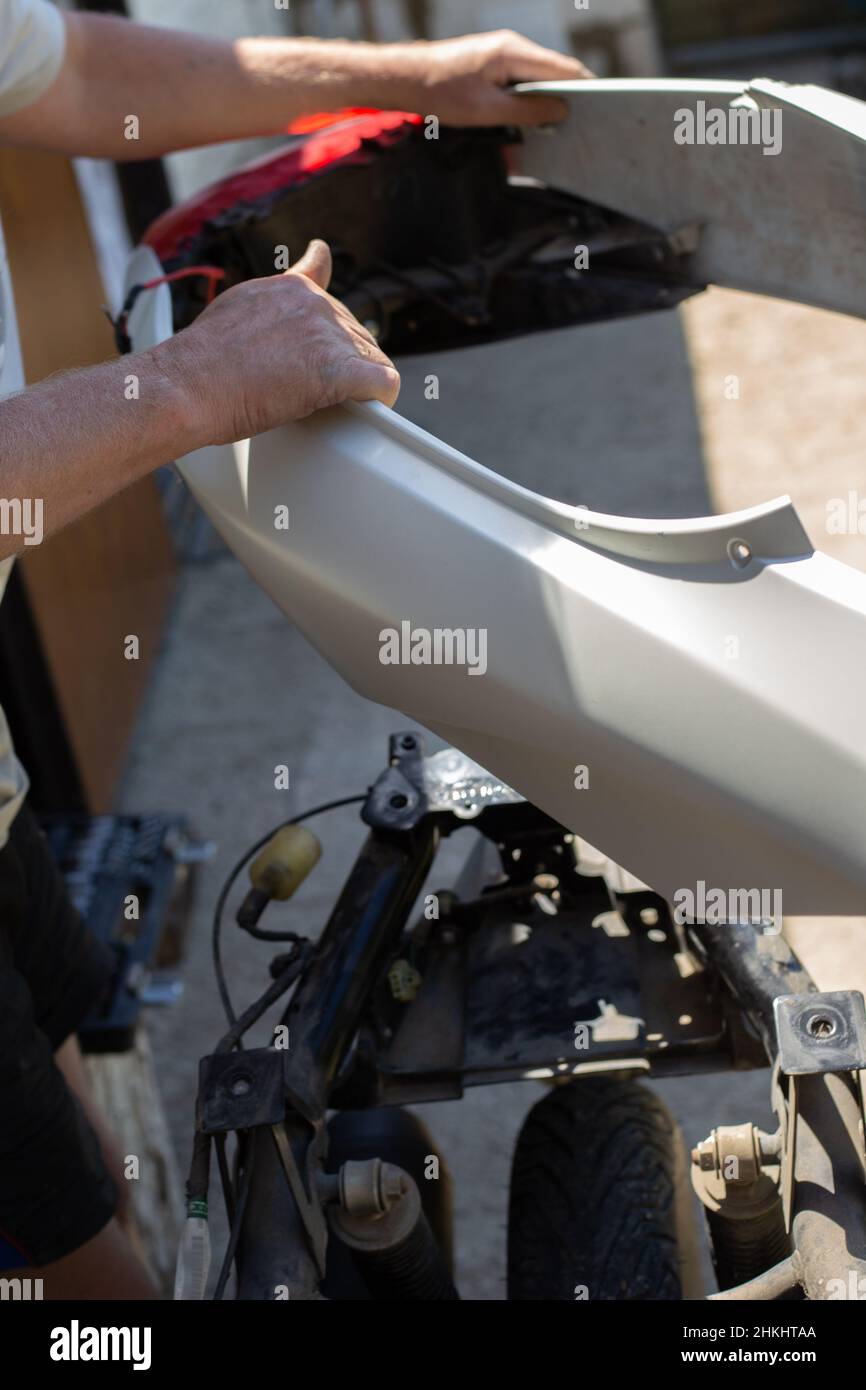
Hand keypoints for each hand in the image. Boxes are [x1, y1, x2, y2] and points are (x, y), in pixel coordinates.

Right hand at [153, 240, 399, 445]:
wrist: (188, 385)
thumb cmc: (201, 361)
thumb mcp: (234, 309)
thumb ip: (267, 304)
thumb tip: (274, 307)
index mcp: (289, 288)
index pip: (326, 286)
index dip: (330, 320)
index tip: (331, 330)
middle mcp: (314, 304)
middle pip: (354, 332)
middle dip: (342, 360)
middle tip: (317, 389)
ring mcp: (327, 335)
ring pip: (371, 356)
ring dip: (360, 382)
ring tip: (334, 402)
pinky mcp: (337, 370)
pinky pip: (382, 381)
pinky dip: (382, 396)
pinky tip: (375, 407)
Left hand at [386, 29, 591, 126]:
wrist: (406, 78)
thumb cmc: (441, 93)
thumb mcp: (487, 111)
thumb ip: (527, 112)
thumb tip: (560, 112)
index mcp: (514, 52)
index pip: (563, 68)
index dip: (585, 89)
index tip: (601, 110)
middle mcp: (512, 46)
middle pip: (554, 72)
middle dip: (568, 98)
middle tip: (582, 126)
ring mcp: (502, 53)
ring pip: (537, 78)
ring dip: (546, 102)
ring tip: (557, 129)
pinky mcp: (493, 63)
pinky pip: (521, 81)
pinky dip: (529, 100)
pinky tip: (530, 121)